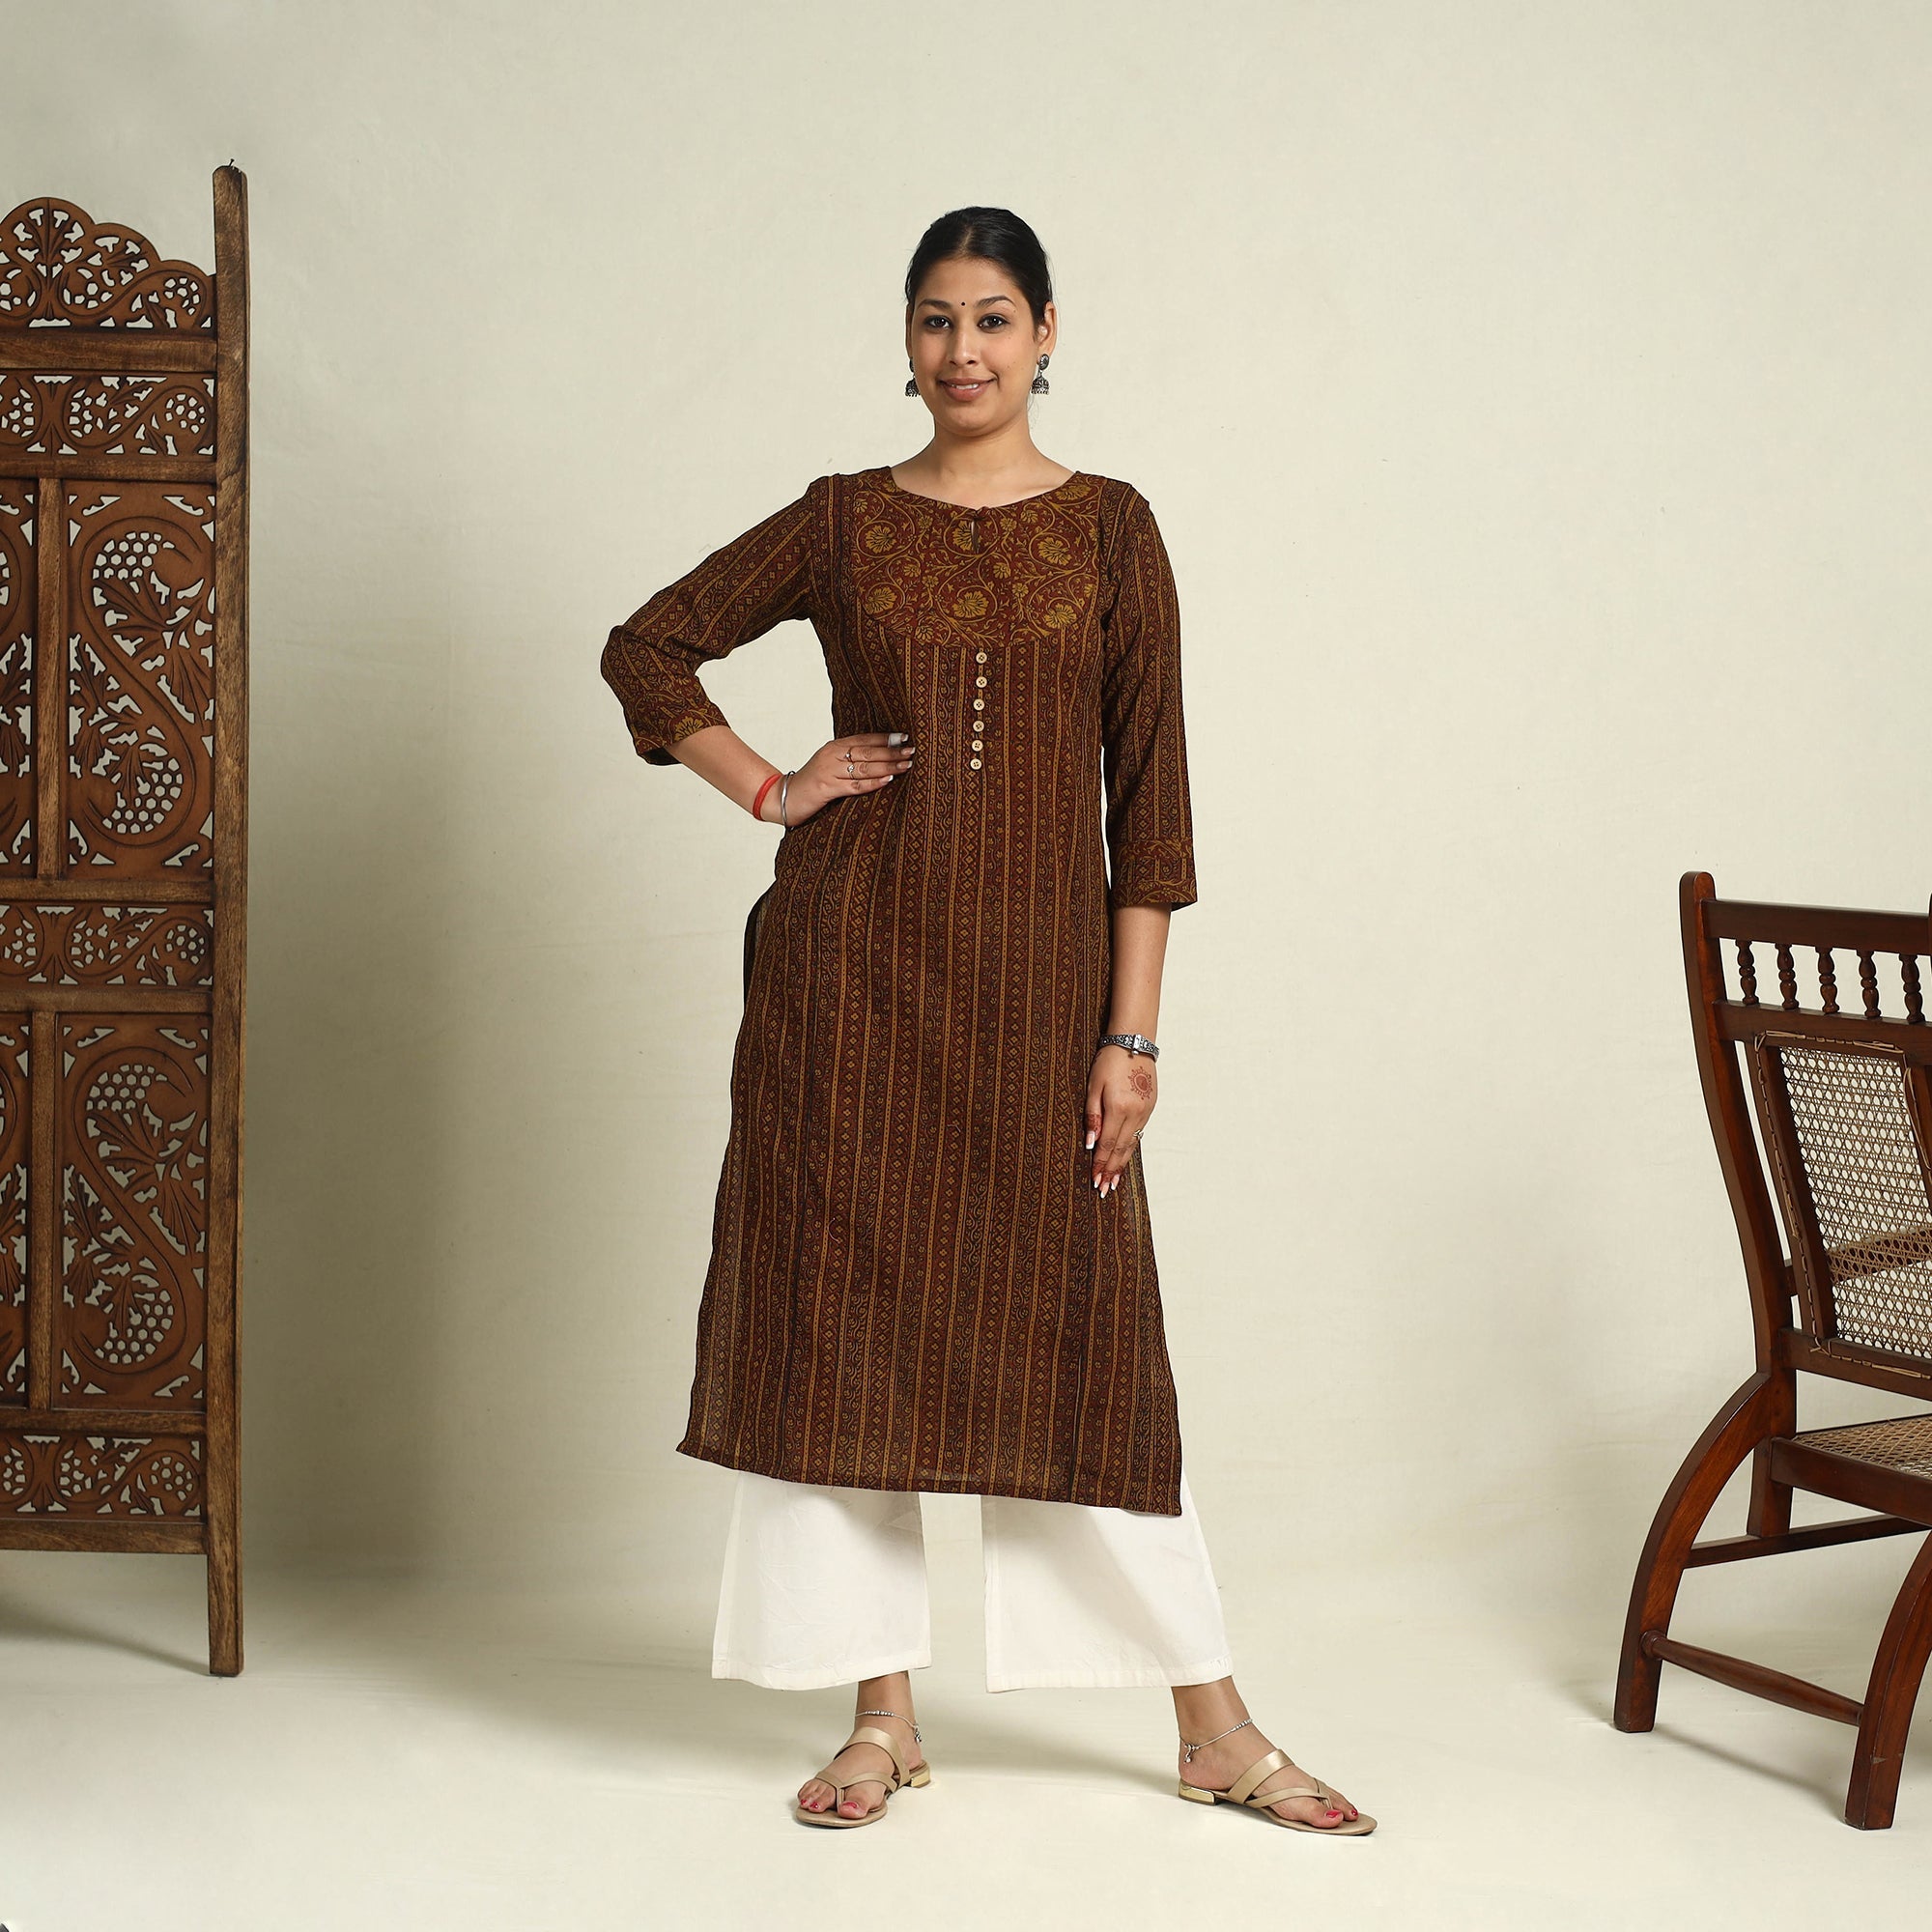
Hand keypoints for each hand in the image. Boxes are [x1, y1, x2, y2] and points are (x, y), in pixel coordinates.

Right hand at [767, 730, 915, 823]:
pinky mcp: (826, 788)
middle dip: (891, 751)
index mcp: (833, 747)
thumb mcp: (829, 765)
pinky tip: (888, 779)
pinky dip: (873, 783)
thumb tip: (878, 757)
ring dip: (888, 766)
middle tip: (911, 751)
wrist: (784, 797)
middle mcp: (831, 756)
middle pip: (867, 752)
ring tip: (906, 765)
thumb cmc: (811, 783)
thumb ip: (848, 759)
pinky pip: (855, 786)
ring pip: (864, 768)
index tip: (904, 737)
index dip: (884, 738)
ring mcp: (828, 772)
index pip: (863, 739)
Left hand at [1085, 1044, 1153, 1194]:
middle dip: (1111, 1170)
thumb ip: (1092, 1116)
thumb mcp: (1093, 1086)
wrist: (1134, 1043)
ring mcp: (1145, 1112)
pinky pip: (1139, 1134)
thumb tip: (1089, 1143)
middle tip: (1104, 1189)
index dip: (1100, 1164)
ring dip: (1122, 1164)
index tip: (1094, 1180)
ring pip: (1132, 1144)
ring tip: (1114, 1181)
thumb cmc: (1108, 1061)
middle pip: (1121, 1149)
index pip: (1108, 1144)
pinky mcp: (1150, 1108)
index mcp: (1119, 1108)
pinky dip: (1130, 1148)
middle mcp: (1135, 1113)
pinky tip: (1124, 1157)